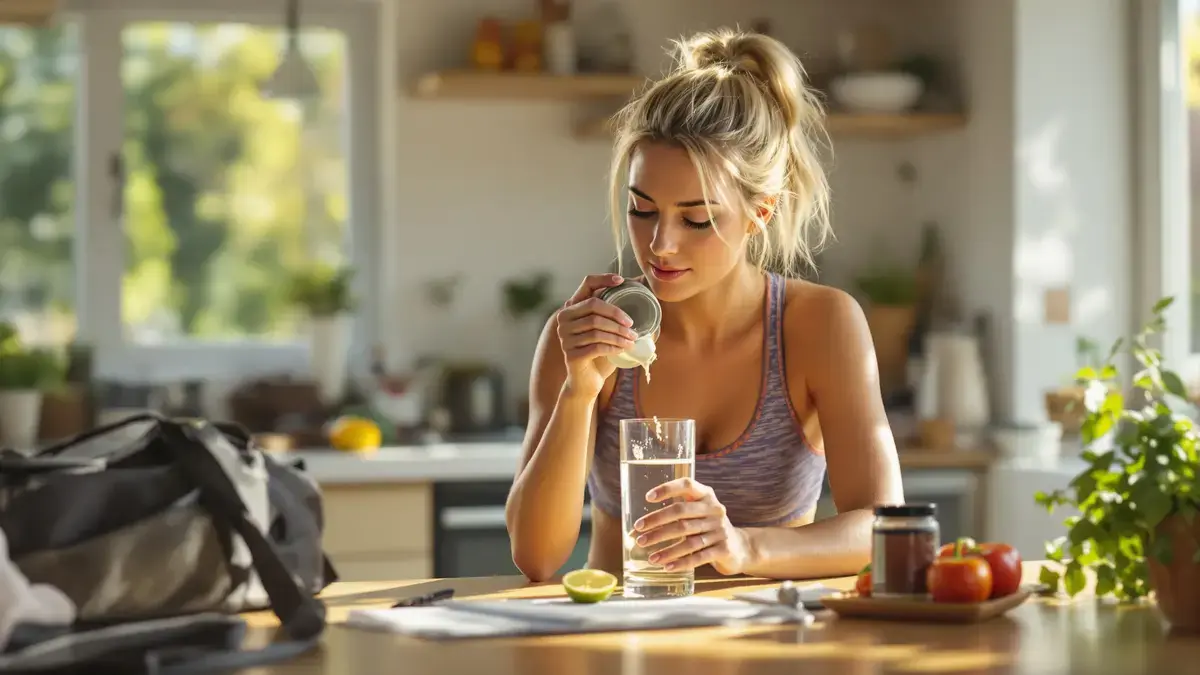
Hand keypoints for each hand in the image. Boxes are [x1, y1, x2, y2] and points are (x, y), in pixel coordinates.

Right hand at [555, 274, 637, 396]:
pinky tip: (624, 349)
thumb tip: (642, 286)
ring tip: (633, 340)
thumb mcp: (606, 330)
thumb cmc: (599, 352)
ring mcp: (565, 338)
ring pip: (597, 329)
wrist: (587, 382)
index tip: (622, 281)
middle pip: (593, 307)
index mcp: (572, 309)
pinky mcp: (571, 355)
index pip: (586, 284)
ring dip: (619, 334)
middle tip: (632, 325)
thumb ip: (615, 312)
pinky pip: (597, 346)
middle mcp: (564, 320)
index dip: (604, 279)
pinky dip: (614, 347)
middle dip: (617, 314)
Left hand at [632, 478, 751, 575]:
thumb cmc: (708, 527)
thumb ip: (676, 512)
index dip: (667, 489)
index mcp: (706, 495)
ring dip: (666, 549)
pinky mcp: (723, 549)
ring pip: (688, 539)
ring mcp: (720, 530)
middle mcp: (714, 509)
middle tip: (639, 533)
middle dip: (657, 523)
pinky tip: (666, 566)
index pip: (687, 485)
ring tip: (650, 557)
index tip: (648, 498)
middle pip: (681, 513)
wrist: (739, 547)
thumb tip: (639, 526)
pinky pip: (698, 557)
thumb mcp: (698, 513)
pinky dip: (681, 562)